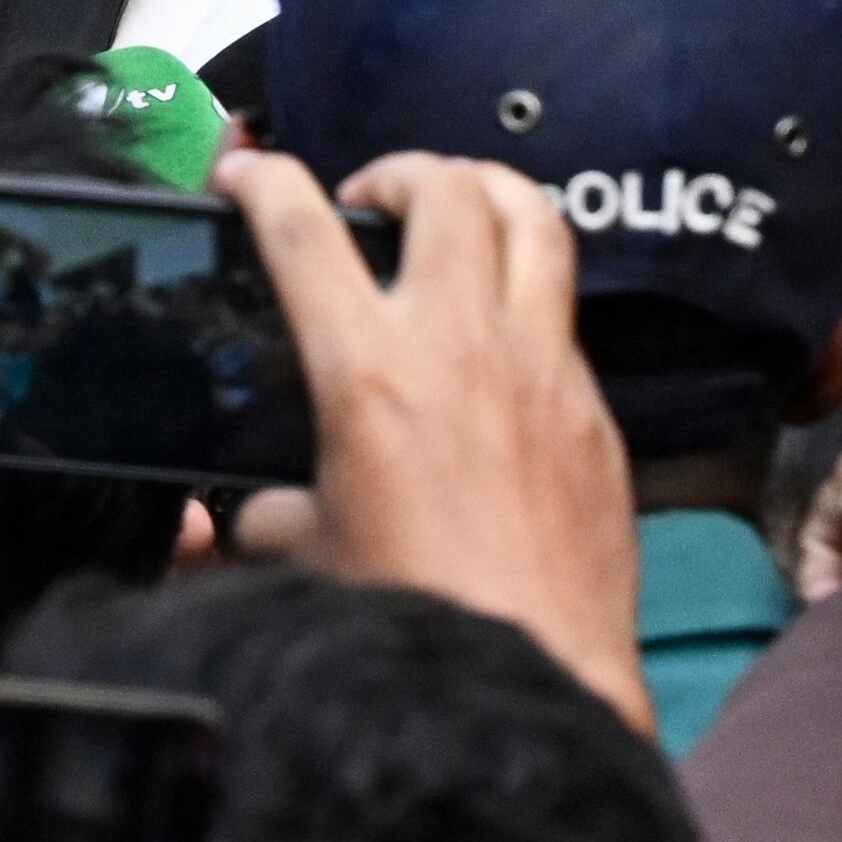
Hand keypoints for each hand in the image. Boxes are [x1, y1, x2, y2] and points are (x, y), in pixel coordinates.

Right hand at [215, 143, 652, 735]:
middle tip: (372, 196)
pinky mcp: (593, 409)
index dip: (264, 177)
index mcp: (370, 373)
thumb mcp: (309, 554)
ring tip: (459, 206)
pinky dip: (530, 294)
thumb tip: (252, 514)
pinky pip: (565, 313)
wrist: (536, 673)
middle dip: (398, 171)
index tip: (249, 169)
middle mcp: (462, 347)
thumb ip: (269, 513)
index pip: (303, 228)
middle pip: (444, 188)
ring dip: (488, 193)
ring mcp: (540, 369)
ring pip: (534, 219)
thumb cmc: (427, 619)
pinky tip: (504, 330)